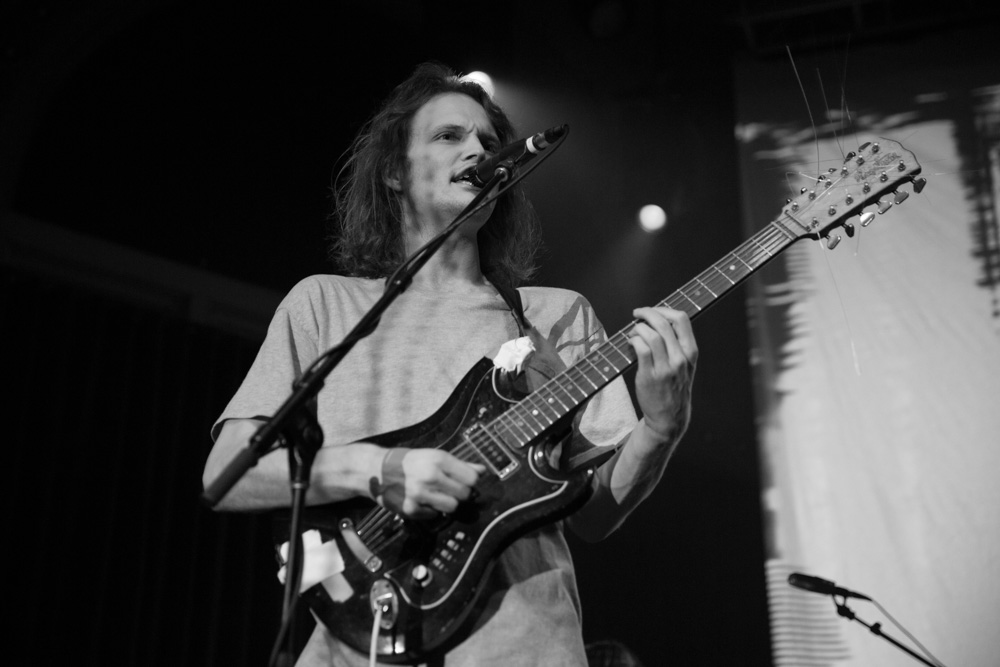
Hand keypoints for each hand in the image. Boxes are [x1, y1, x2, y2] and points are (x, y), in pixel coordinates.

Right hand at [374, 448, 483, 518]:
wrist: (376, 470)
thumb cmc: (408, 461)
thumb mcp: (433, 456)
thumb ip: (459, 464)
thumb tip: (482, 471)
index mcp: (438, 459)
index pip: (471, 478)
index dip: (471, 481)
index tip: (465, 481)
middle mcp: (430, 476)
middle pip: (464, 494)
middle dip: (461, 493)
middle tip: (450, 489)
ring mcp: (420, 494)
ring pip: (452, 507)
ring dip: (448, 503)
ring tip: (437, 495)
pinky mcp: (411, 509)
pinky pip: (434, 515)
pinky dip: (432, 510)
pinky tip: (423, 500)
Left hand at [628, 307, 696, 441]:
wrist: (669, 418)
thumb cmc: (673, 388)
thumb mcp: (685, 366)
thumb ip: (676, 345)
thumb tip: (655, 321)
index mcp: (690, 352)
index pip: (682, 319)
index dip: (664, 309)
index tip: (652, 310)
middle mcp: (680, 359)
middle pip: (664, 323)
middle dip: (647, 313)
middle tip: (637, 314)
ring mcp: (665, 368)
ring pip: (651, 334)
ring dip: (638, 328)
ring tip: (633, 332)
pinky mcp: (649, 376)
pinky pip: (640, 349)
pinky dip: (633, 340)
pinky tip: (630, 343)